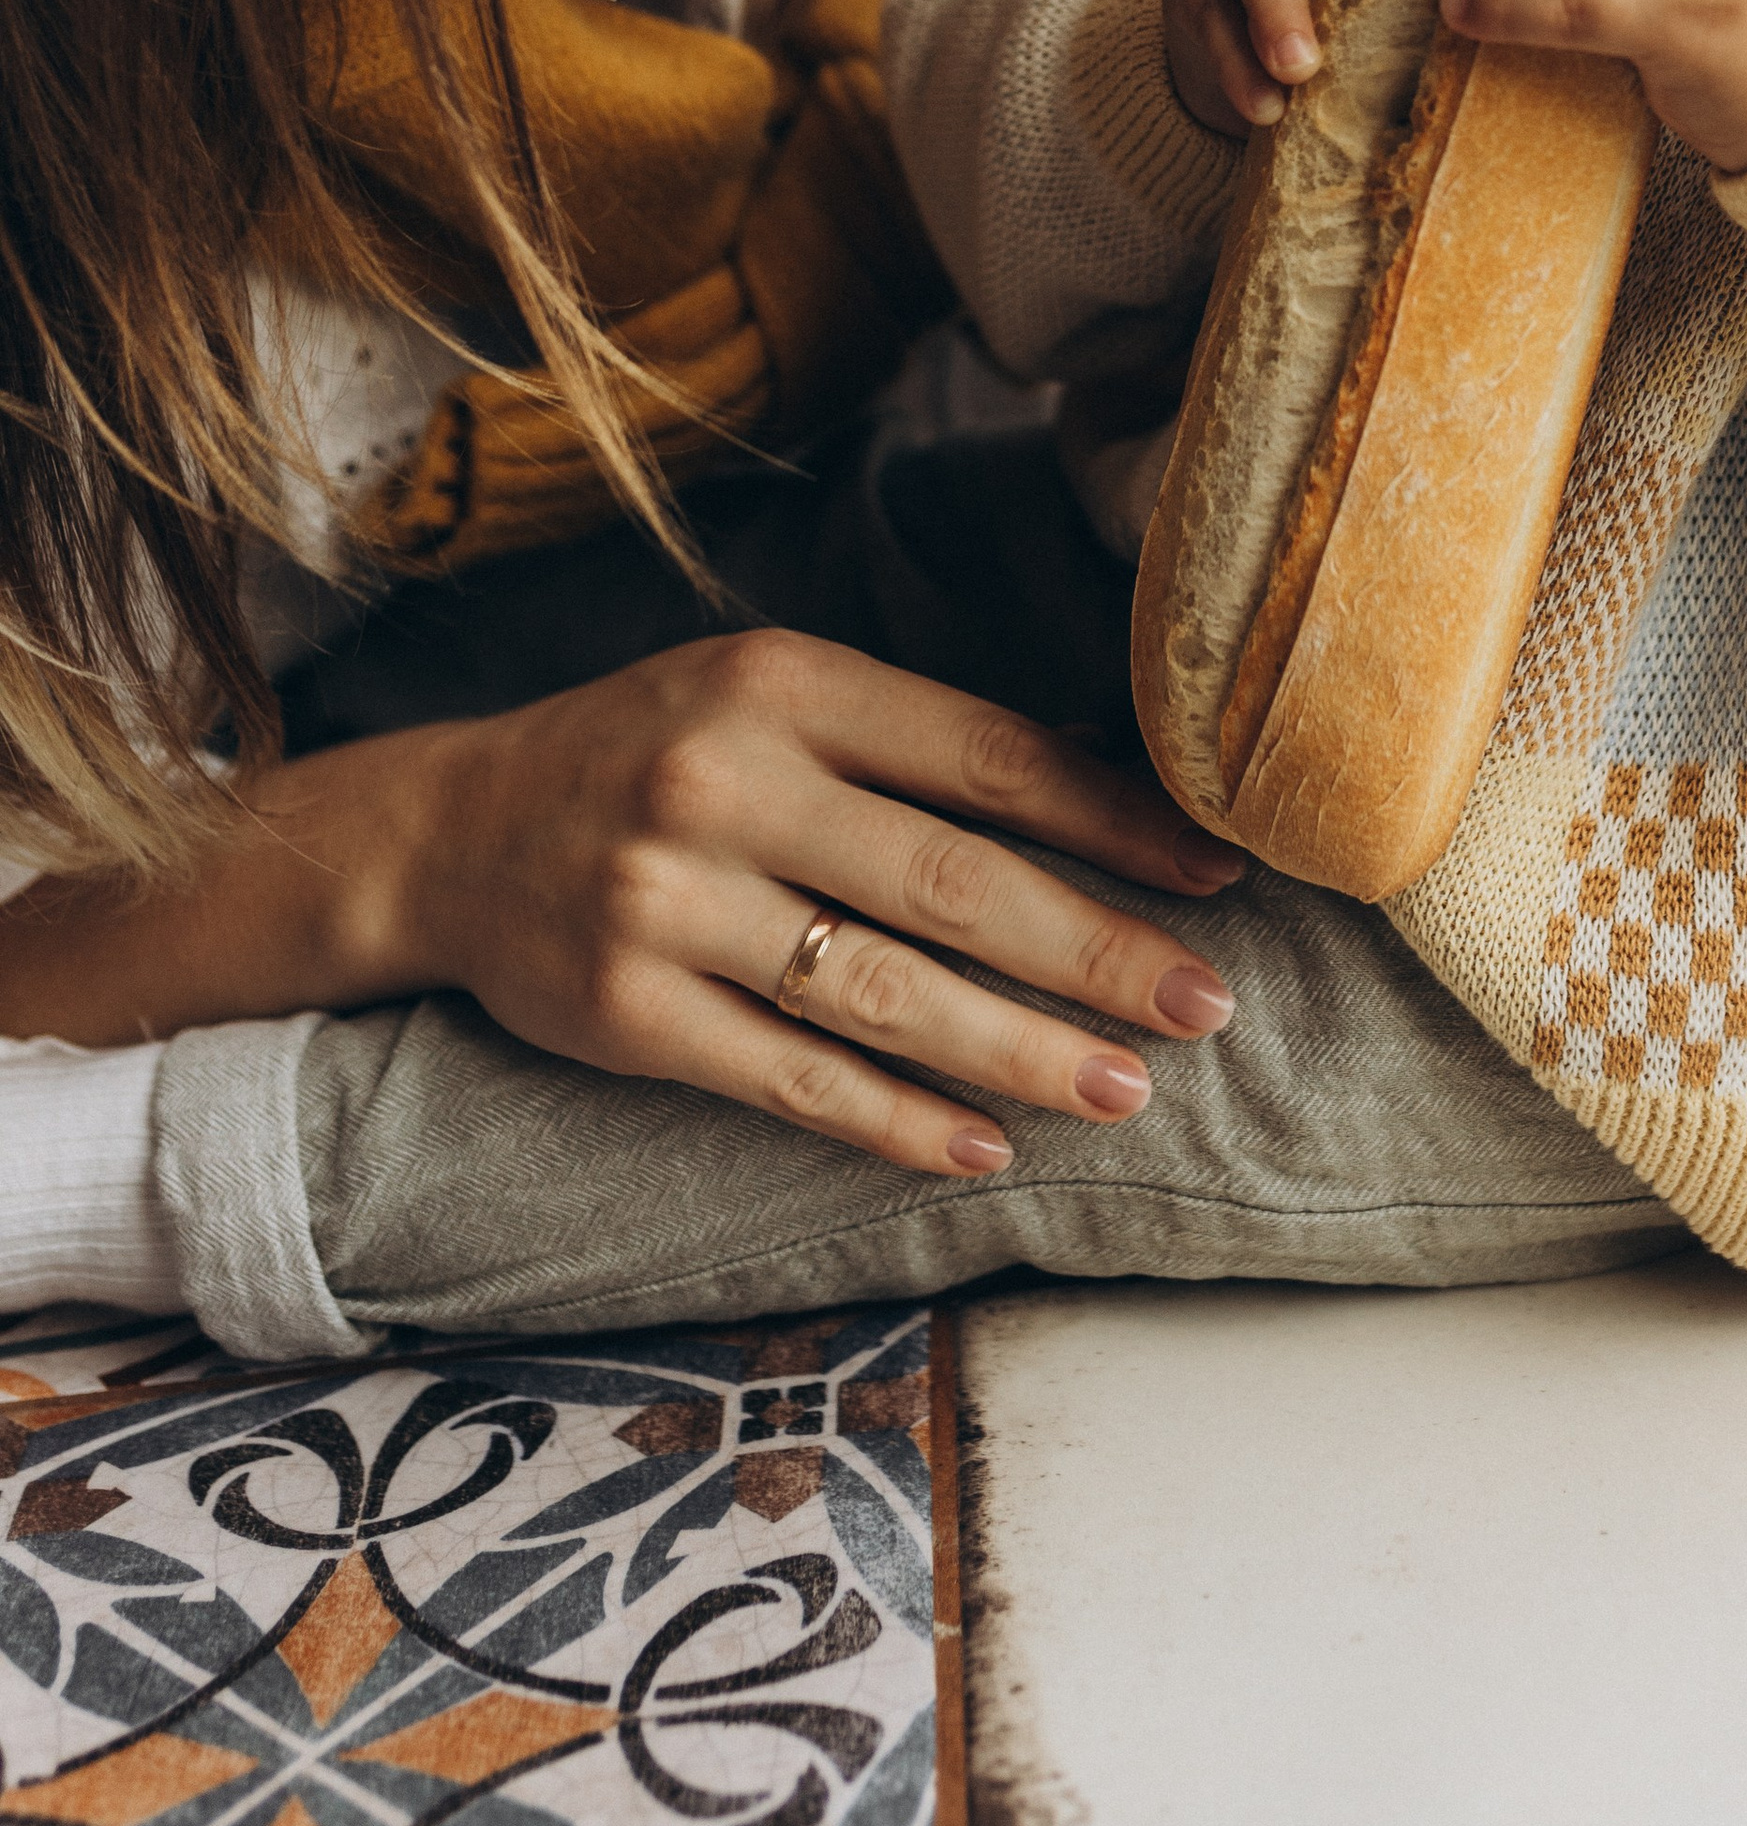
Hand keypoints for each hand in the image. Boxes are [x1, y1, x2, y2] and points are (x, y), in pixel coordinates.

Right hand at [1, 637, 1245, 1183]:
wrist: (451, 831)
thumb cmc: (658, 752)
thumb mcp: (770, 694)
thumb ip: (913, 739)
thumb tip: (1107, 787)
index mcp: (781, 680)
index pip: (985, 754)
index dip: (1112, 818)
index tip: (1215, 871)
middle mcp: (724, 782)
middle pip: (951, 881)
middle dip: (1097, 949)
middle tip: (1207, 1003)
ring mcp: (669, 903)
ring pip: (883, 995)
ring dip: (1020, 1051)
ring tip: (1126, 1089)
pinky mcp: (627, 1012)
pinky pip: (792, 1078)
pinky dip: (897, 1119)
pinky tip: (986, 1145)